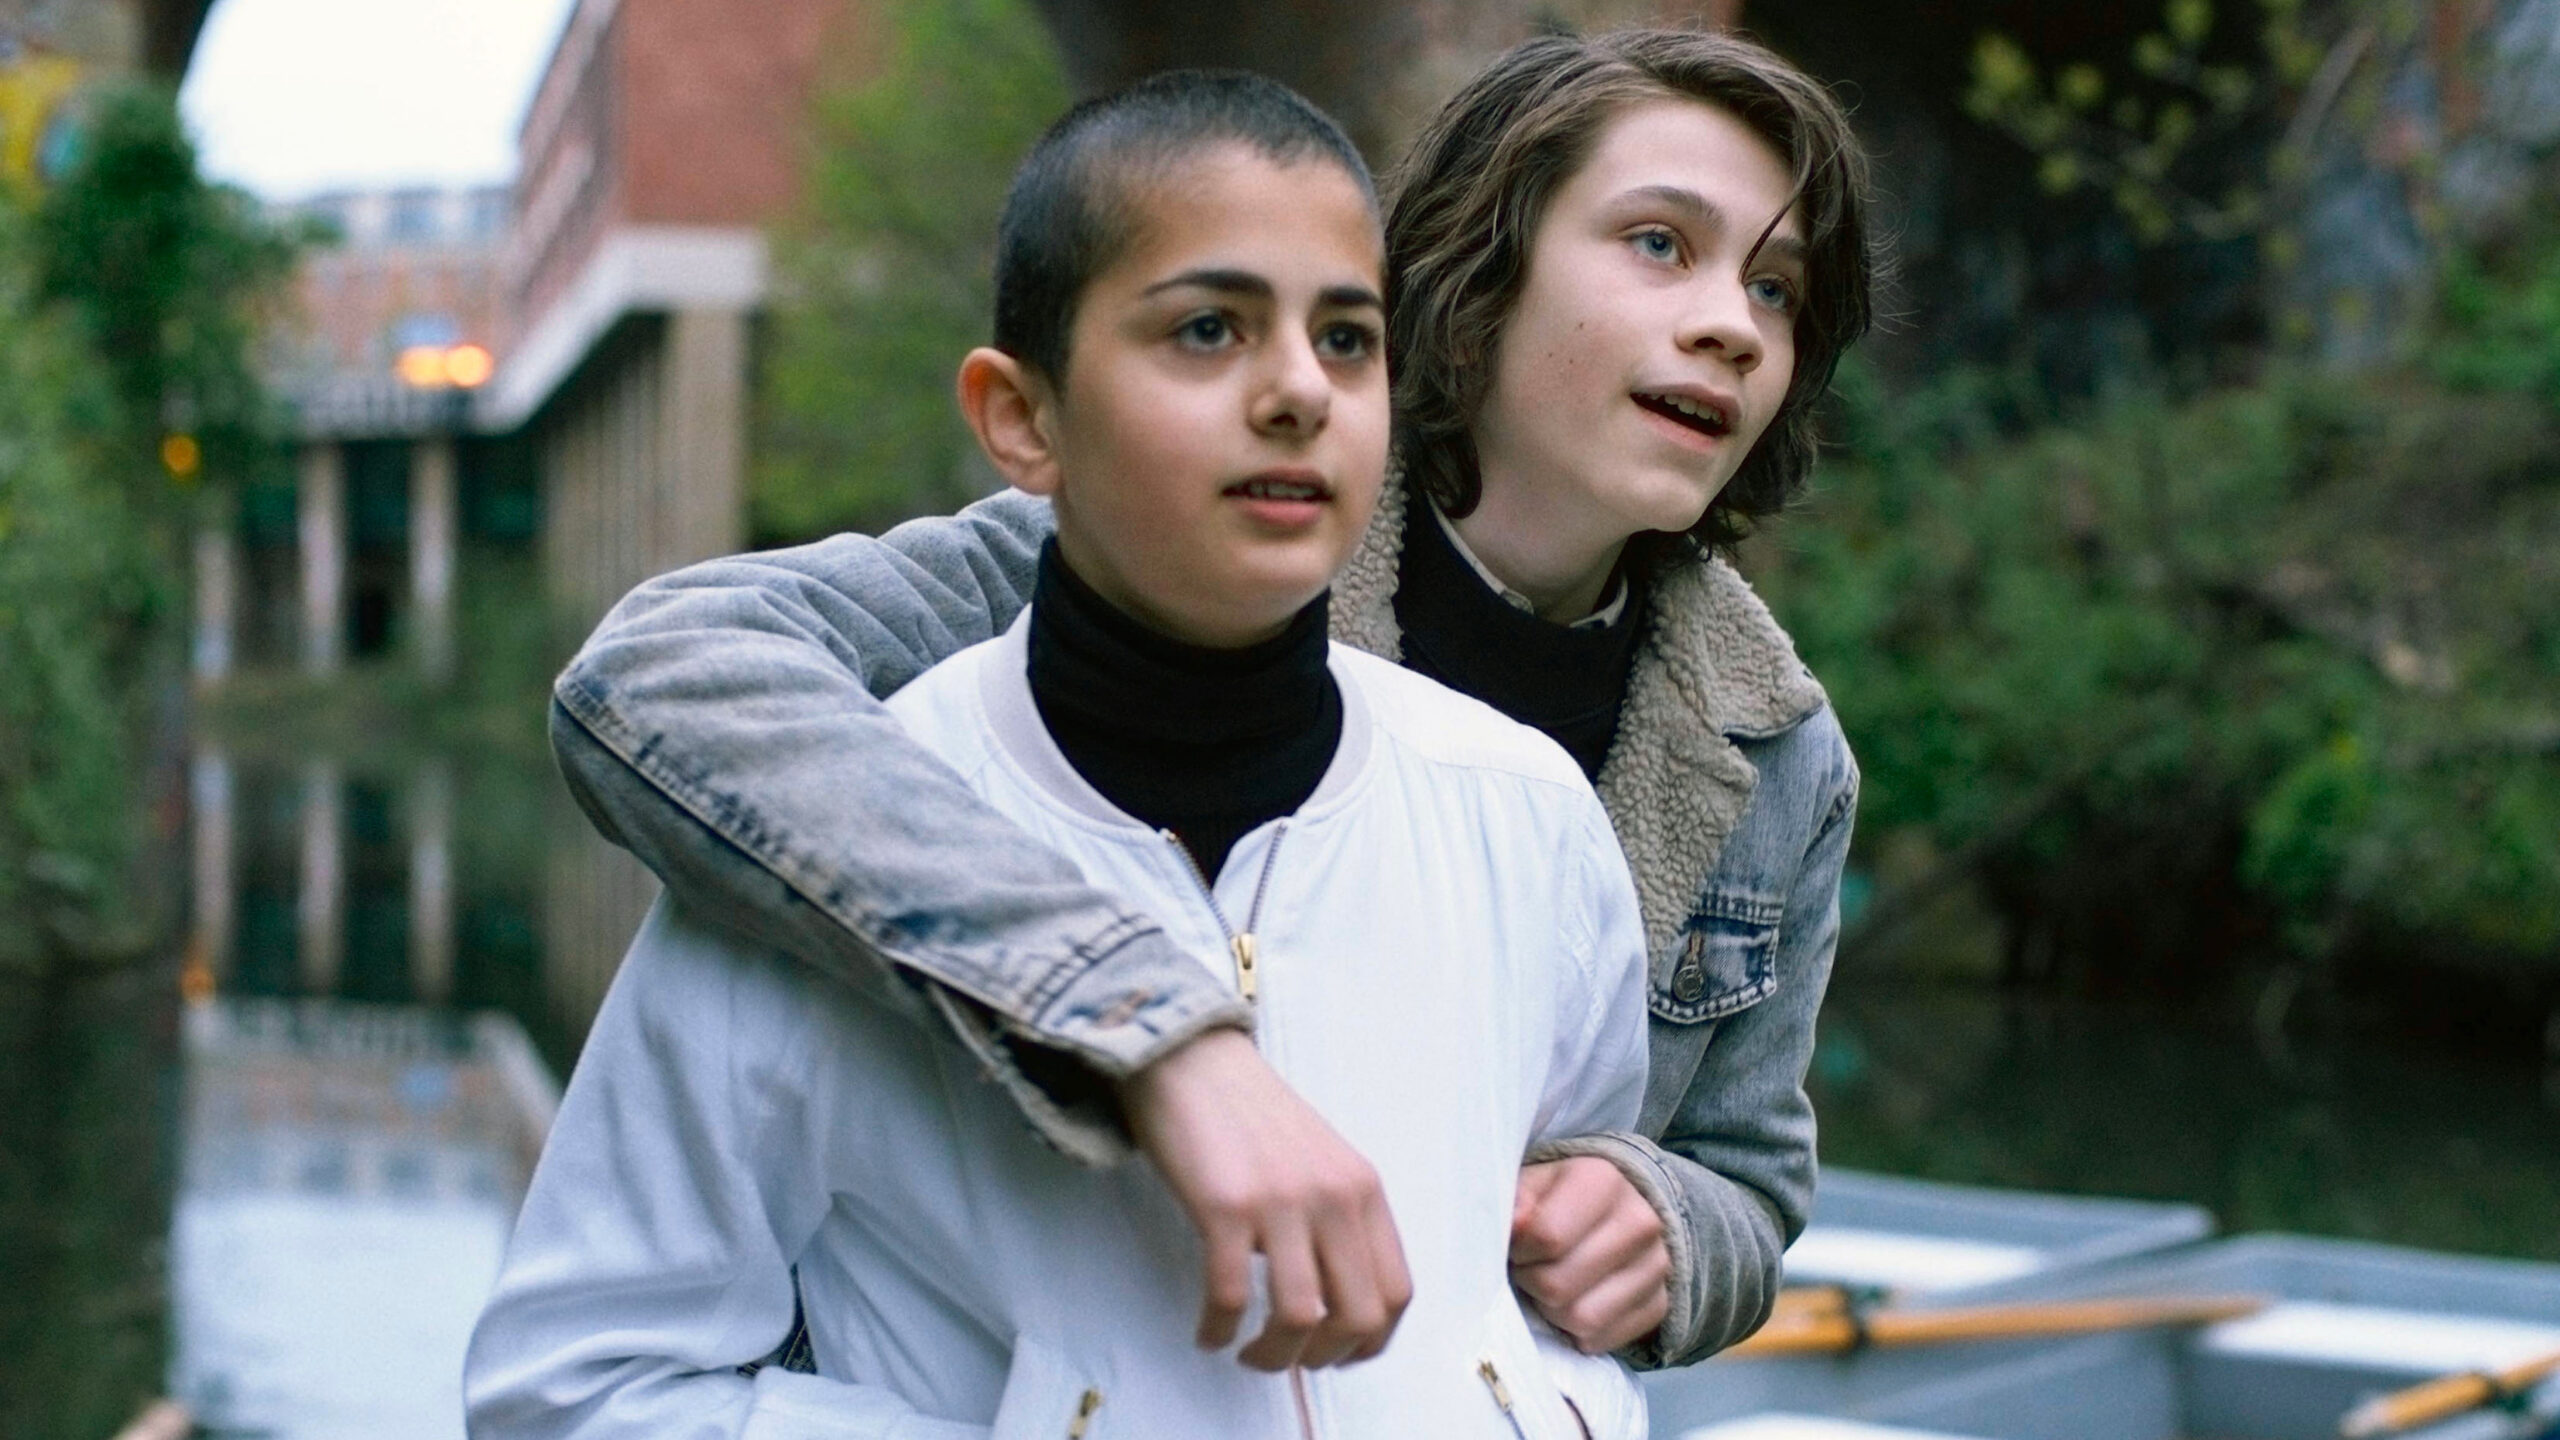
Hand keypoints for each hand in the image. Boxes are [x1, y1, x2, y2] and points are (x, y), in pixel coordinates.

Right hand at [1121, 1027, 1412, 1369]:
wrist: (1191, 1060)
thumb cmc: (1250, 1115)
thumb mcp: (1321, 1161)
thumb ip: (1339, 1220)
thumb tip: (1338, 1302)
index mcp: (1364, 1189)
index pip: (1397, 1292)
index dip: (1370, 1342)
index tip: (1337, 1355)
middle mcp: (1334, 1196)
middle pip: (1358, 1315)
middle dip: (1323, 1358)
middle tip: (1288, 1360)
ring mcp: (1281, 1200)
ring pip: (1300, 1317)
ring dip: (1273, 1355)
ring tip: (1247, 1353)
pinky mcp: (1225, 1205)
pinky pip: (1230, 1296)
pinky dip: (1218, 1330)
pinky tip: (1207, 1332)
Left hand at [1509, 1156, 1670, 1353]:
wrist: (1611, 1214)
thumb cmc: (1556, 1199)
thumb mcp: (1530, 1184)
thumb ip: (1516, 1201)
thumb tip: (1516, 1225)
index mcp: (1603, 1181)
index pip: (1547, 1237)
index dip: (1518, 1250)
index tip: (1516, 1245)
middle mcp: (1641, 1222)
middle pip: (1558, 1285)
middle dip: (1531, 1282)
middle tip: (1528, 1268)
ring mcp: (1657, 1266)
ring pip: (1580, 1319)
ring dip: (1551, 1310)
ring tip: (1548, 1285)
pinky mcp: (1659, 1305)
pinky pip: (1600, 1339)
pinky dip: (1576, 1331)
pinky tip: (1574, 1301)